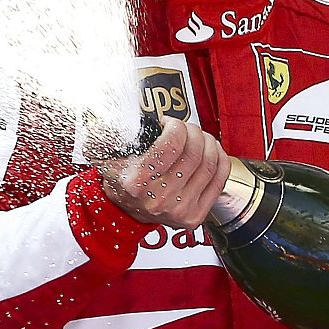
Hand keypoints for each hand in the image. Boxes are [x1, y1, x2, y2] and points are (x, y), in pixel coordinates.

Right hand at [99, 116, 227, 228]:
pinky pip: (219, 179)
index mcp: (136, 182)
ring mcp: (180, 208)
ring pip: (209, 164)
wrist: (126, 211)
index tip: (171, 123)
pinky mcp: (196, 215)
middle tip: (186, 127)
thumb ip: (117, 134)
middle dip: (194, 132)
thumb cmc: (121, 181)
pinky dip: (220, 158)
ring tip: (199, 137)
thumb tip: (132, 113)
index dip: (176, 127)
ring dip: (208, 142)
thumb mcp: (109, 156)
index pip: (170, 145)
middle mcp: (159, 198)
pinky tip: (211, 150)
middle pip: (193, 153)